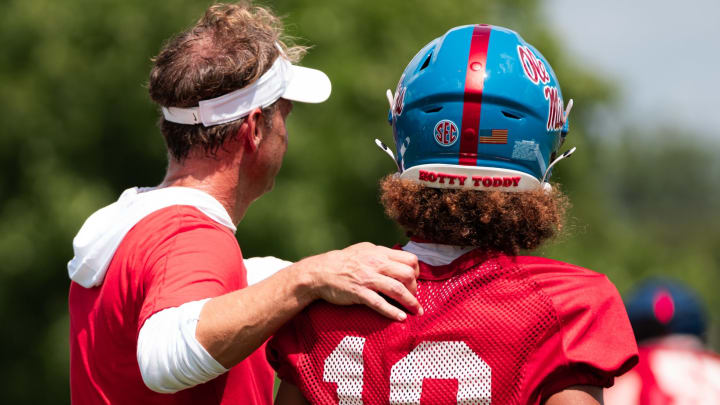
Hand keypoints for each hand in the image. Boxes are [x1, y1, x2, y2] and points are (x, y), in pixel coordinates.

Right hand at [297, 242, 421, 320]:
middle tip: (413, 297)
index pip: (409, 259)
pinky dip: (392, 312)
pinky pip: (380, 303)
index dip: (416, 272)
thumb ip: (381, 255)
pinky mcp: (359, 293)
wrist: (319, 272)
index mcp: (379, 252)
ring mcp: (368, 278)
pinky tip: (400, 318)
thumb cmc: (342, 262)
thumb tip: (397, 261)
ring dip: (410, 302)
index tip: (414, 282)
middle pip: (407, 274)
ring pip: (397, 289)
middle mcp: (376, 263)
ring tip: (416, 311)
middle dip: (415, 288)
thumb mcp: (364, 251)